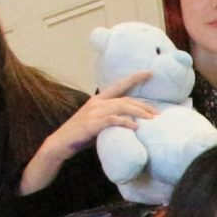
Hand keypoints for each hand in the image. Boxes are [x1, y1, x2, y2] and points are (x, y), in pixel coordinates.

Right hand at [22, 74, 154, 193]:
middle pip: (125, 99)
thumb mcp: (96, 122)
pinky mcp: (91, 124)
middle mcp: (96, 103)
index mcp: (97, 100)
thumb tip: (130, 121)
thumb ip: (110, 117)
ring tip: (152, 120)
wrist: (59, 144)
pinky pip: (112, 120)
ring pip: (121, 107)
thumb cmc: (80, 135)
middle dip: (143, 105)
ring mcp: (93, 113)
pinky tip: (135, 127)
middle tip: (157, 113)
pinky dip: (125, 122)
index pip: (119, 85)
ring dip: (139, 112)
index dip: (134, 78)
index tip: (149, 73)